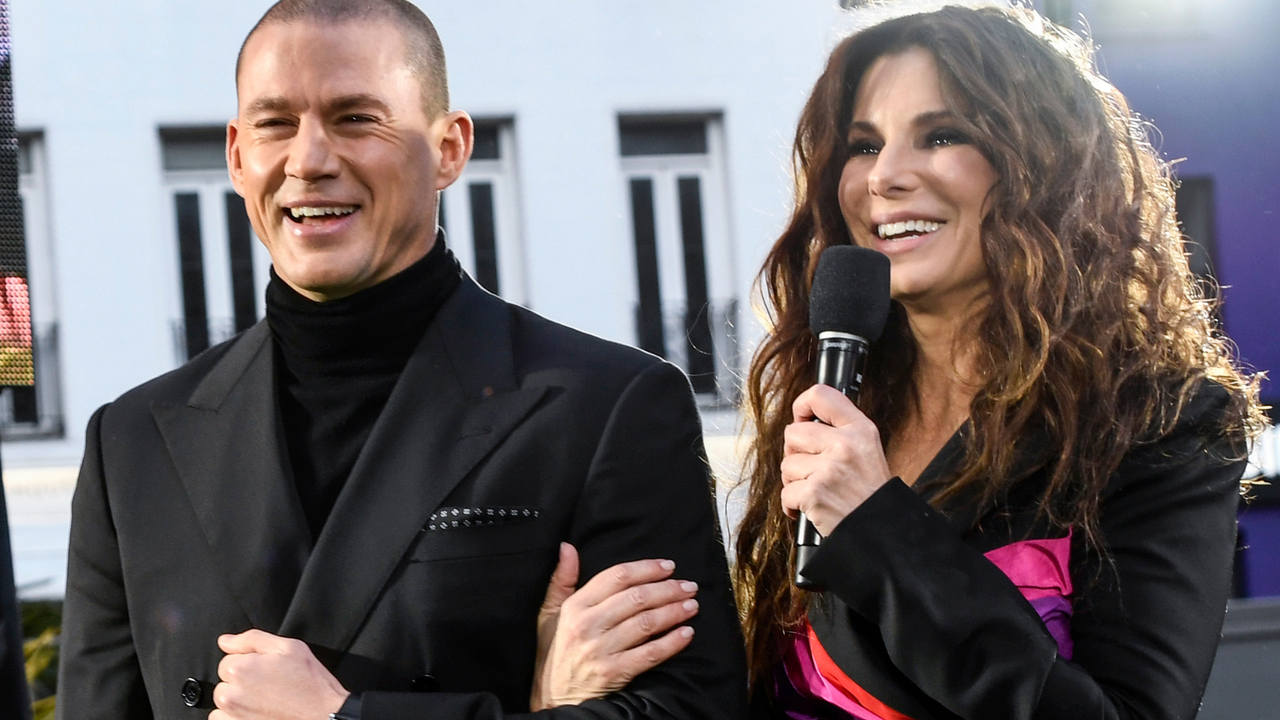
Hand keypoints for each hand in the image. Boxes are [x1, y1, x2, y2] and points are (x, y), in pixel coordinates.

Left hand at [210, 630, 348, 719]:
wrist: (322, 715)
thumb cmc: (310, 683)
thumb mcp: (289, 648)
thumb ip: (252, 639)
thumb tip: (226, 641)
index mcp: (240, 669)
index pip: (228, 660)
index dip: (250, 662)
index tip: (268, 670)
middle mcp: (230, 695)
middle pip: (224, 682)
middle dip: (242, 681)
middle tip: (270, 685)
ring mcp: (232, 716)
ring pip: (224, 702)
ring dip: (238, 701)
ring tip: (265, 701)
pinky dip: (236, 717)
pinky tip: (258, 713)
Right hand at [530, 543, 698, 709]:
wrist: (553, 698)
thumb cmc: (555, 653)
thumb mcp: (549, 613)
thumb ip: (561, 580)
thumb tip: (568, 547)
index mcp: (575, 606)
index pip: (616, 577)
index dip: (646, 568)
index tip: (668, 566)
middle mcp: (587, 625)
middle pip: (636, 598)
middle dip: (667, 589)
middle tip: (689, 586)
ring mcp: (600, 650)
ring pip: (646, 623)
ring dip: (674, 612)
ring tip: (692, 605)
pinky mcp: (612, 673)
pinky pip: (649, 654)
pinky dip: (671, 643)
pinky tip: (687, 633)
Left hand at [781, 384, 892, 535]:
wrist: (882, 529)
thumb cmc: (871, 492)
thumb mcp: (868, 449)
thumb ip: (841, 431)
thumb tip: (803, 421)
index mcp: (860, 429)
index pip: (821, 395)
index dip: (802, 405)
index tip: (800, 418)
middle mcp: (845, 445)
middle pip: (793, 432)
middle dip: (795, 452)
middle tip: (810, 467)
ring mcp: (829, 469)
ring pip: (786, 464)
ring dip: (794, 480)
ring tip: (816, 488)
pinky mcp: (815, 493)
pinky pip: (785, 493)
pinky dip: (792, 504)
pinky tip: (810, 506)